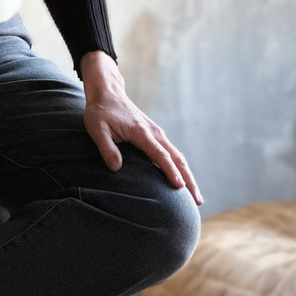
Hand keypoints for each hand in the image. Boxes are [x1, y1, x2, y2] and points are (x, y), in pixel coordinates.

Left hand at [79, 51, 202, 204]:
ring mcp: (157, 134)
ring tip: (196, 198)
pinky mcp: (156, 136)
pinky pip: (172, 154)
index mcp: (141, 132)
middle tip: (197, 201)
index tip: (180, 186)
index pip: (160, 155)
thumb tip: (116, 168)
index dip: (170, 171)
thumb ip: (107, 148)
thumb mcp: (97, 129)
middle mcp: (155, 133)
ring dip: (188, 176)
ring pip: (178, 157)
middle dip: (188, 179)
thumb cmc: (101, 112)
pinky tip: (183, 181)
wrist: (108, 93)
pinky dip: (180, 168)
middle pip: (177, 158)